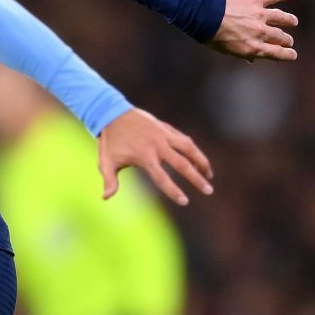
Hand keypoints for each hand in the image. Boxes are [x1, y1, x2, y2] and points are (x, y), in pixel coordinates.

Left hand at [98, 108, 213, 206]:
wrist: (111, 113)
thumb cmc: (109, 142)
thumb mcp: (106, 162)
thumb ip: (109, 181)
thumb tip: (105, 198)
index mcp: (144, 157)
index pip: (162, 178)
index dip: (174, 191)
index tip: (185, 201)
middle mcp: (157, 146)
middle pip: (183, 164)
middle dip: (197, 179)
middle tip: (209, 191)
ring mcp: (163, 135)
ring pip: (189, 148)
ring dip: (201, 161)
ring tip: (209, 174)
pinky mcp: (165, 127)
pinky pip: (183, 139)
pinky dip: (192, 149)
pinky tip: (197, 159)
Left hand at [206, 0, 298, 61]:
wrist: (205, 16)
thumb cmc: (212, 36)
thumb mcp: (228, 51)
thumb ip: (243, 54)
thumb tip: (252, 59)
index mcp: (253, 48)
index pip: (277, 53)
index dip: (287, 55)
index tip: (293, 54)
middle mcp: (260, 33)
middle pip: (280, 36)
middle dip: (286, 39)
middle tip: (288, 40)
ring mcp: (260, 16)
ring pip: (281, 18)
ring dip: (289, 20)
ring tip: (293, 21)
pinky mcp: (256, 0)